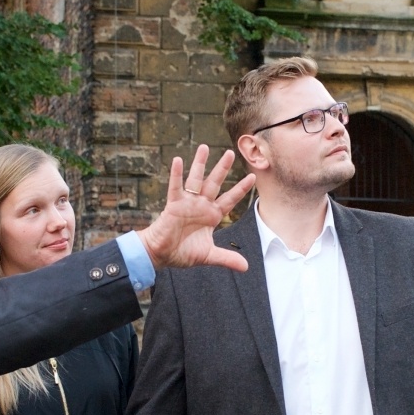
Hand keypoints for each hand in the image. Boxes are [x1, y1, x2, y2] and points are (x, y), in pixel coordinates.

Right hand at [136, 146, 255, 272]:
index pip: (229, 199)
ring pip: (195, 180)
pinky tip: (178, 160)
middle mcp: (201, 206)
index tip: (252, 177)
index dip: (240, 189)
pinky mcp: (173, 205)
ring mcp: (187, 203)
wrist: (161, 255)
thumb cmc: (182, 253)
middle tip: (231, 153)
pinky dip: (176, 174)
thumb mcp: (208, 256)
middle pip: (214, 183)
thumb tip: (245, 267)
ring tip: (205, 147)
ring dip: (200, 164)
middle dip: (222, 169)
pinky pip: (175, 187)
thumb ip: (226, 258)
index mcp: (211, 216)